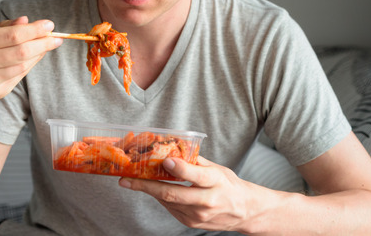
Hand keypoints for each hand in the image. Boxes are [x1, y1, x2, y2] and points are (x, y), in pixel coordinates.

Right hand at [0, 16, 62, 110]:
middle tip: (56, 37)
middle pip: (21, 51)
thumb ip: (2, 27)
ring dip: (39, 54)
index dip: (34, 30)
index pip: (12, 35)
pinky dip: (30, 65)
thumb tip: (25, 20)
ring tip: (49, 44)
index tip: (49, 24)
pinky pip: (19, 76)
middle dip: (43, 42)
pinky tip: (36, 57)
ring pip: (23, 65)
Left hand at [119, 156, 268, 232]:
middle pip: (173, 193)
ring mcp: (198, 215)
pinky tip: (153, 189)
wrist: (244, 211)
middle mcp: (207, 201)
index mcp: (216, 182)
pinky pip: (170, 208)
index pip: (195, 175)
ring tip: (132, 180)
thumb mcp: (217, 168)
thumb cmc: (228, 185)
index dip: (178, 168)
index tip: (163, 161)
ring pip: (167, 201)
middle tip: (126, 179)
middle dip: (146, 186)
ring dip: (148, 190)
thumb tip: (171, 148)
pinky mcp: (191, 222)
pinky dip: (160, 197)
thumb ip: (194, 160)